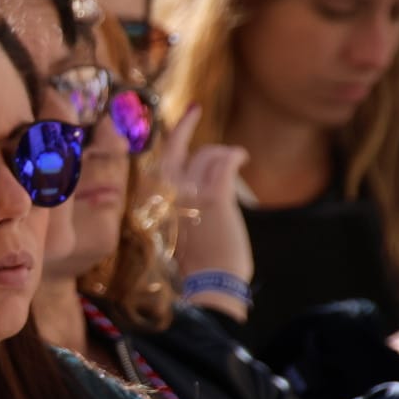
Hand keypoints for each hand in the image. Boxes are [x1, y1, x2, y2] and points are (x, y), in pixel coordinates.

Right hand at [160, 105, 252, 316]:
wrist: (207, 287)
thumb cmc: (193, 272)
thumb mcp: (173, 239)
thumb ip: (176, 213)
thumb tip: (188, 199)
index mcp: (154, 206)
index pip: (157, 165)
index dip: (166, 142)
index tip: (174, 124)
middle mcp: (168, 194)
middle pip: (176, 150)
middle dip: (185, 127)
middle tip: (195, 111)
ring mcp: (191, 193)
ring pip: (206, 155)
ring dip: (222, 154)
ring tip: (234, 159)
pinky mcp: (216, 197)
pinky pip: (225, 162)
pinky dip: (236, 155)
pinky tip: (243, 157)